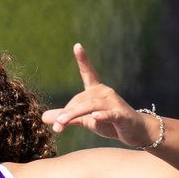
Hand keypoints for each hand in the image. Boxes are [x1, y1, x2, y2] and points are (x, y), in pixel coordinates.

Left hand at [42, 43, 158, 148]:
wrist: (135, 132)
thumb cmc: (109, 123)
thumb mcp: (84, 120)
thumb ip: (66, 118)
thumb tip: (43, 118)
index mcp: (96, 91)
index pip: (88, 73)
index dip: (83, 59)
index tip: (77, 46)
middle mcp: (105, 92)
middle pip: (80, 99)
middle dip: (66, 113)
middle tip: (56, 126)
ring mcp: (114, 103)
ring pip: (91, 106)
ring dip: (74, 114)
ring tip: (61, 124)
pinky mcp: (122, 116)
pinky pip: (110, 114)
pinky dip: (102, 116)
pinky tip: (94, 117)